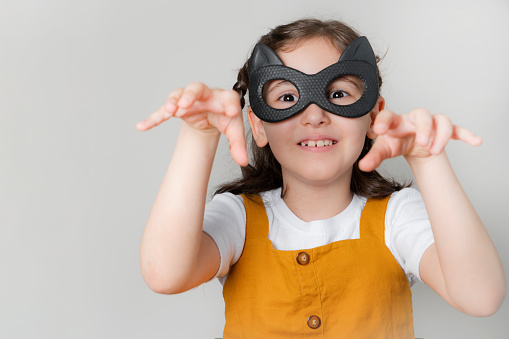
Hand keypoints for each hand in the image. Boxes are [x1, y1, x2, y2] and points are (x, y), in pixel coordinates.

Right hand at [136, 82, 247, 165]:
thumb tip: (243, 162)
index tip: (232, 112)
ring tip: (168, 111)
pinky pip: (162, 112)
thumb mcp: (234, 130)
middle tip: (185, 103)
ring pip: (178, 95)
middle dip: (190, 94)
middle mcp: (206, 94)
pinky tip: (141, 127)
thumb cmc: (224, 116)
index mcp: (224, 98)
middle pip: (197, 88)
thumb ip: (238, 145)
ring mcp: (189, 99)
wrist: (211, 113)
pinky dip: (153, 119)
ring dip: (172, 102)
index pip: (229, 98)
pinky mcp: (177, 107)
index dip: (231, 104)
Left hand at [359, 108, 482, 171]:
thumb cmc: (394, 142)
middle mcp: (414, 119)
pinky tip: (476, 142)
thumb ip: (373, 157)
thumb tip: (362, 166)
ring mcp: (431, 124)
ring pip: (441, 120)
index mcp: (395, 121)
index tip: (378, 128)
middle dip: (423, 127)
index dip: (384, 120)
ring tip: (435, 150)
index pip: (389, 115)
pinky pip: (457, 129)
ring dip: (440, 134)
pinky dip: (466, 134)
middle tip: (421, 142)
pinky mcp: (444, 131)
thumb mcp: (383, 150)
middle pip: (421, 114)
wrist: (409, 144)